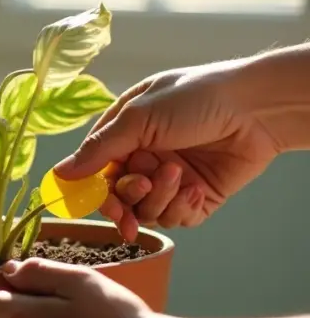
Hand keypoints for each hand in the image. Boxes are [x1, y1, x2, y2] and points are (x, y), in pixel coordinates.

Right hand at [54, 60, 280, 240]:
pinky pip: (175, 219)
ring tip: (179, 176)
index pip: (94, 172)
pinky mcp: (196, 198)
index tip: (100, 200)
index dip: (94, 190)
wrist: (257, 108)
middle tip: (142, 186)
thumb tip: (60, 173)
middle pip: (117, 197)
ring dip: (159, 198)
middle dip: (127, 197)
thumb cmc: (197, 98)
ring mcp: (169, 180)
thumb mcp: (139, 117)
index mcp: (124, 134)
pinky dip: (181, 209)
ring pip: (145, 211)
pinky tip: (194, 190)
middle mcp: (143, 158)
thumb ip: (99, 148)